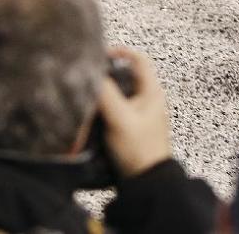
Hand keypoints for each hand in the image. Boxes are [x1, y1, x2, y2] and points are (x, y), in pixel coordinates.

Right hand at [97, 47, 172, 178]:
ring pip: (119, 93)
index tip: (100, 56)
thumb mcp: (120, 119)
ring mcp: (140, 115)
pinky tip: (92, 116)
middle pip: (125, 76)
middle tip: (88, 77)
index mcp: (152, 92)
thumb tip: (90, 73)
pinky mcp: (132, 128)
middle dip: (107, 75)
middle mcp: (147, 100)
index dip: (120, 52)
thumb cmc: (139, 151)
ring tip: (87, 96)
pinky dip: (104, 109)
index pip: (138, 59)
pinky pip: (116, 110)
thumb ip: (106, 94)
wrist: (147, 186)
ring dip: (103, 93)